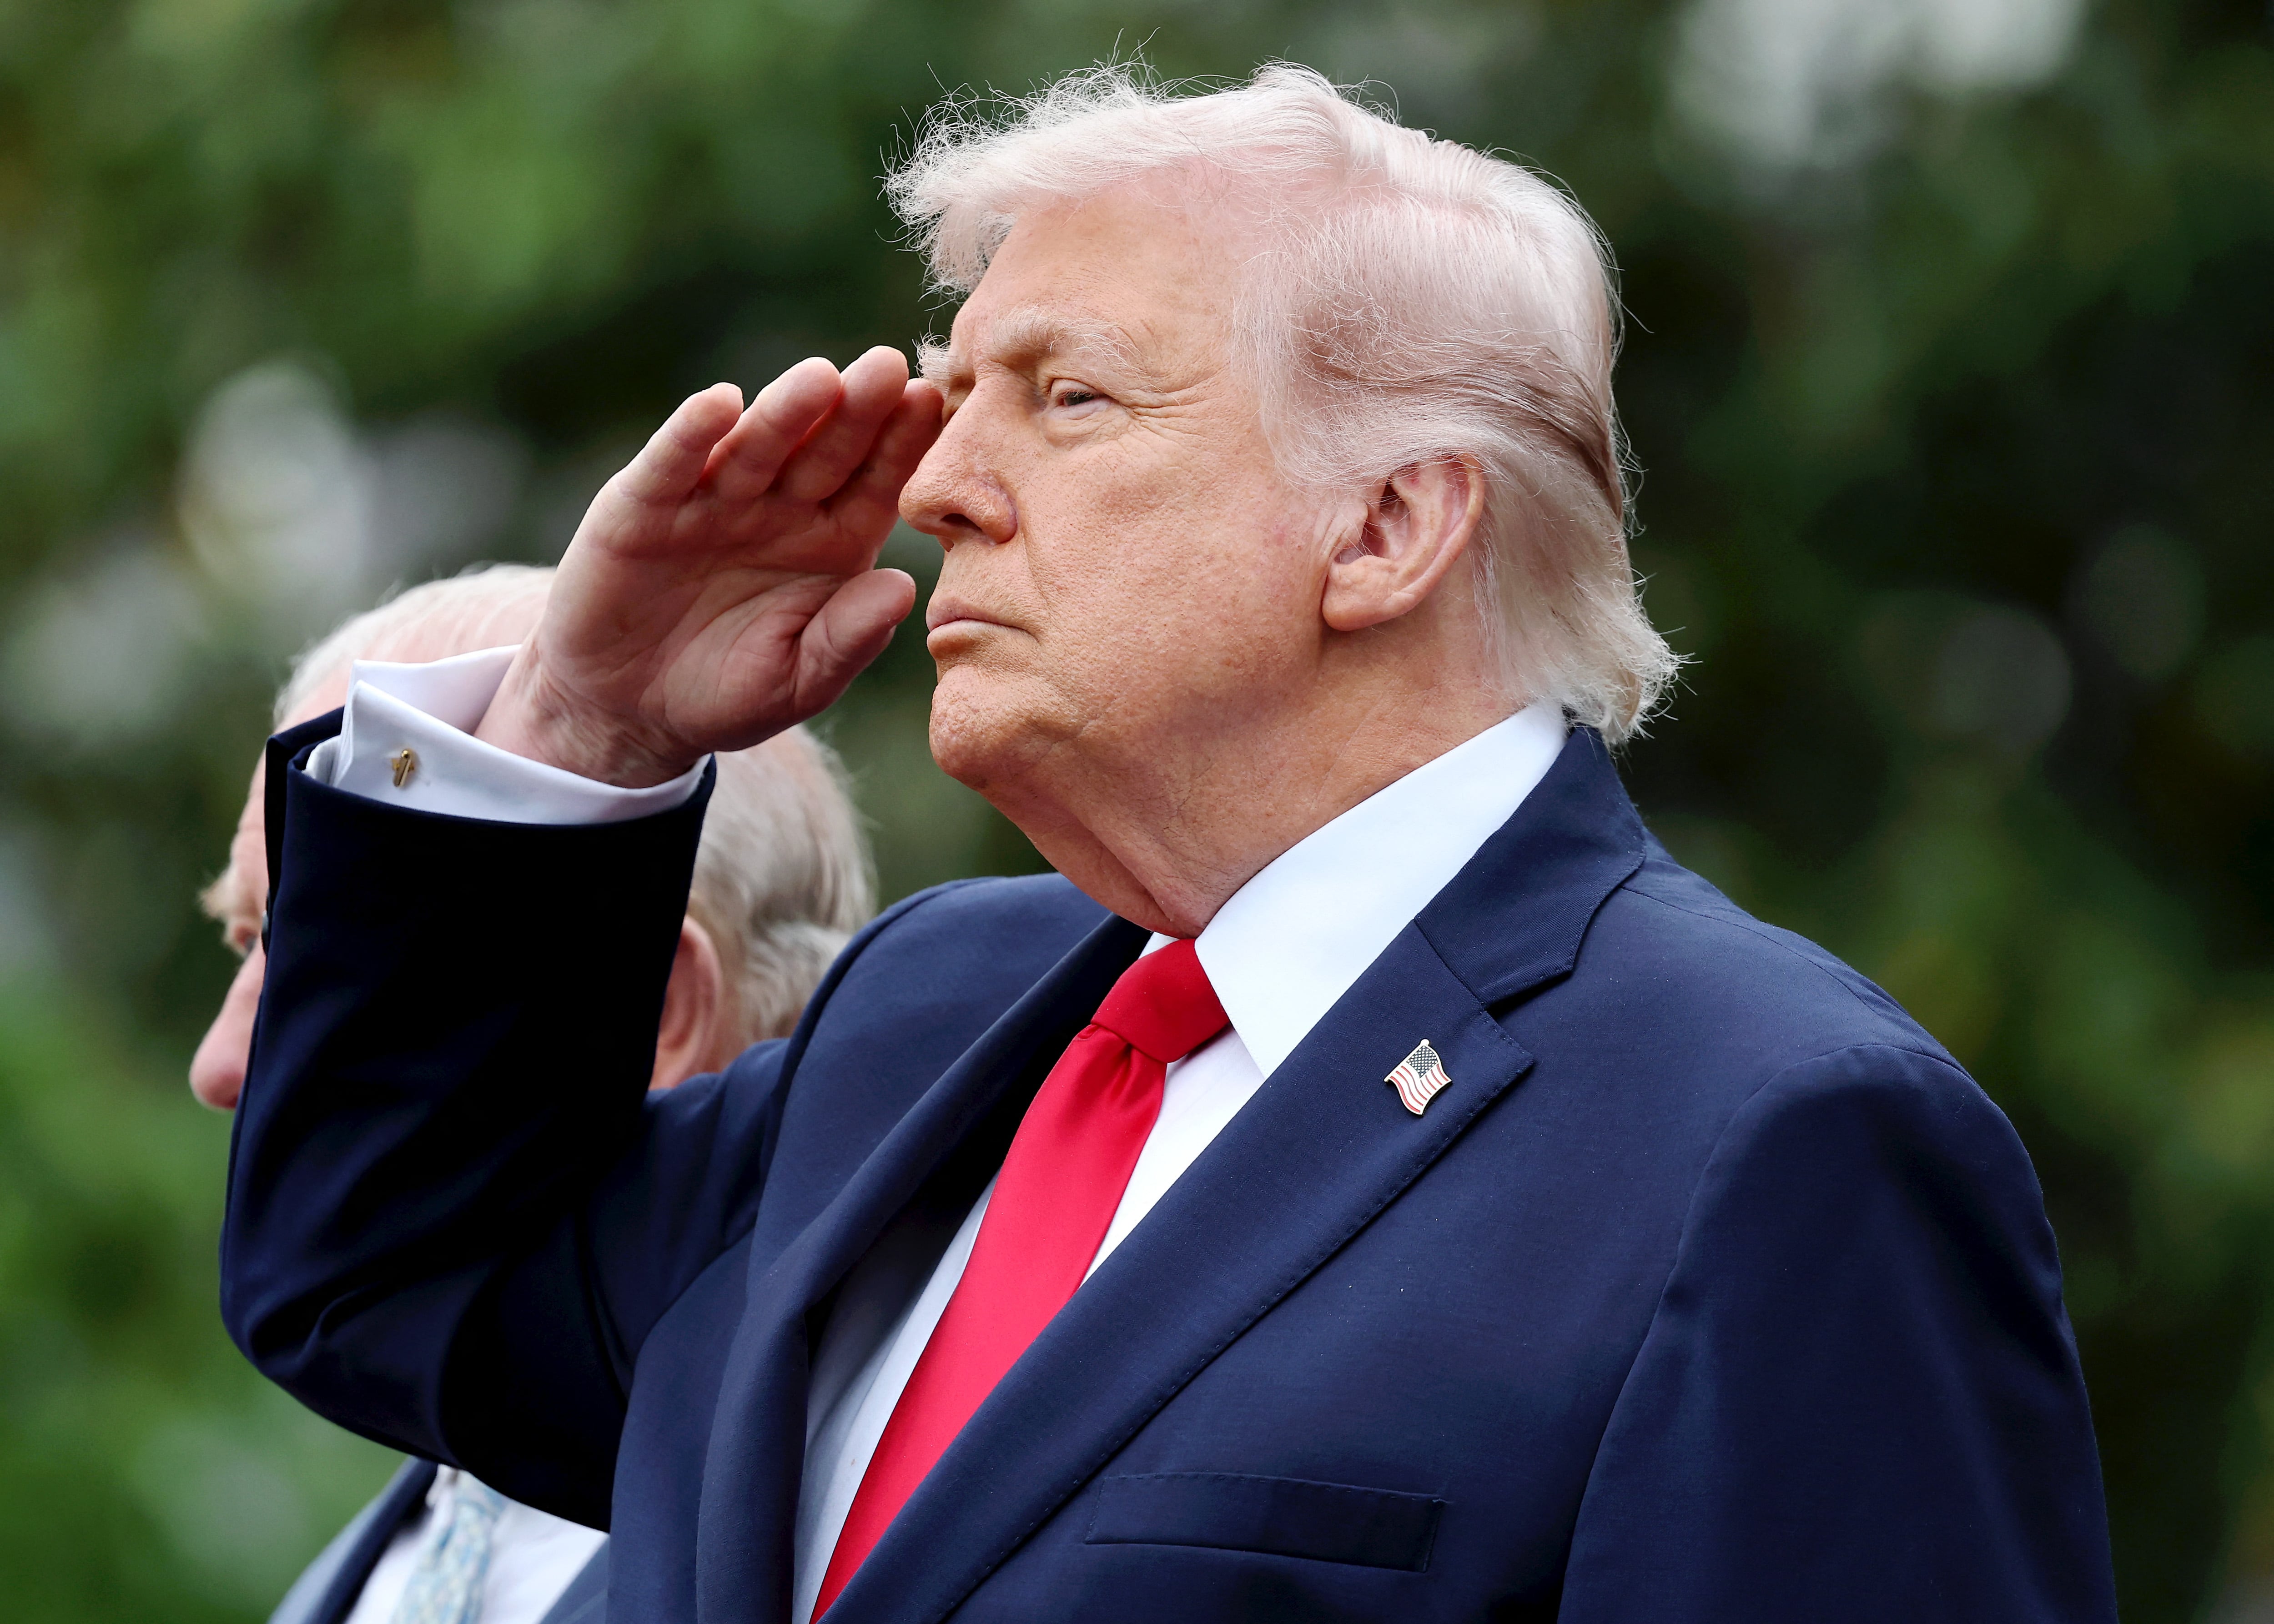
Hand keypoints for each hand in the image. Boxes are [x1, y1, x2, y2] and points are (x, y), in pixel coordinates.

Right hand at [476, 346, 940, 784]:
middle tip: (889, 367)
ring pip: (755, 447)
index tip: (934, 405)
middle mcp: (778, 508)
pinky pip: (672, 464)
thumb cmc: (728, 693)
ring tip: (821, 379)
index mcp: (832, 541)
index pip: (876, 484)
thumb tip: (904, 588)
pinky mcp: (643, 506)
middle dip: (857, 411)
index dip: (902, 446)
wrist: (630, 711)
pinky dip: (691, 435)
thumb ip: (848, 638)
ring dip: (785, 411)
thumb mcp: (799, 681)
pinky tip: (719, 404)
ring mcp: (711, 500)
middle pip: (824, 451)